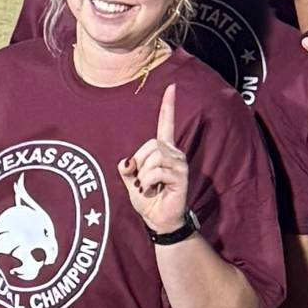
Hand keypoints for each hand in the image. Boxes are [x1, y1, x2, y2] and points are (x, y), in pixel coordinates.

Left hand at [118, 83, 192, 232]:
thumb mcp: (130, 181)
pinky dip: (147, 182)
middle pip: (150, 144)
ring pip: (153, 156)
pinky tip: (151, 190)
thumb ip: (126, 168)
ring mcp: (179, 163)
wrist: (159, 220)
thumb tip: (126, 161)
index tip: (171, 86)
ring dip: (143, 175)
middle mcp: (174, 153)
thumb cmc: (148, 200)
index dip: (168, 105)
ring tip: (147, 187)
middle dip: (139, 163)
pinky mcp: (181, 176)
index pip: (166, 123)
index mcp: (163, 150)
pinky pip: (157, 171)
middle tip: (141, 181)